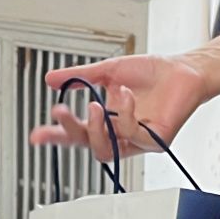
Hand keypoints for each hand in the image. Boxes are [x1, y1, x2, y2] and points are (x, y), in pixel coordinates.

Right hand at [29, 55, 209, 162]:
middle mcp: (120, 132)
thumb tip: (51, 79)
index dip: (56, 135)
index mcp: (107, 119)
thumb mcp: (108, 70)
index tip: (37, 136)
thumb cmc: (152, 72)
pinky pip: (132, 135)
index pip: (77, 133)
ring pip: (105, 149)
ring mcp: (137, 139)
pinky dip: (125, 113)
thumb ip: (80, 76)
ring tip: (96, 103)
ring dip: (96, 126)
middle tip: (60, 112)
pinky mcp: (155, 140)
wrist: (183, 69)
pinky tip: (126, 95)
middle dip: (70, 130)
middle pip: (87, 145)